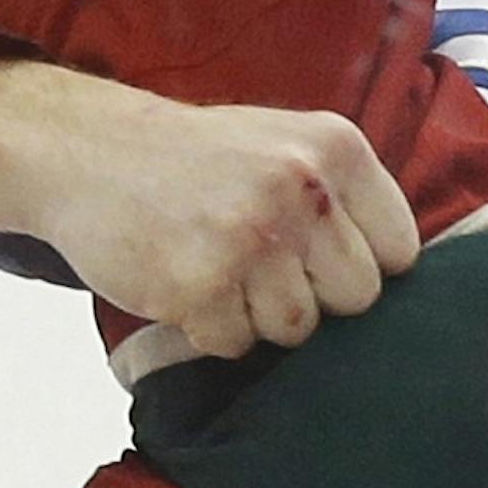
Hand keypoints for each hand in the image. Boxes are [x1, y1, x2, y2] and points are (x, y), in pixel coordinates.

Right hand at [0, 56, 419, 354]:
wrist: (86, 150)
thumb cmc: (197, 159)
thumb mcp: (285, 142)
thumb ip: (345, 197)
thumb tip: (401, 277)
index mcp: (335, 149)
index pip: (400, 252)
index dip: (360, 266)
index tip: (319, 256)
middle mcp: (301, 189)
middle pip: (356, 300)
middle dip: (313, 297)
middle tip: (260, 264)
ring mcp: (250, 239)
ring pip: (297, 329)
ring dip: (257, 315)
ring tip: (218, 267)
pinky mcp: (200, 284)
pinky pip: (235, 344)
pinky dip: (209, 329)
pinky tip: (184, 281)